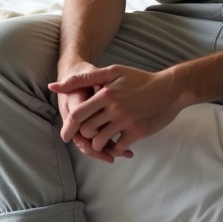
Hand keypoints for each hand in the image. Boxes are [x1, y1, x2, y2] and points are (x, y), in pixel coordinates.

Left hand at [50, 65, 185, 161]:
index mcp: (105, 94)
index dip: (68, 127)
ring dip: (97, 144)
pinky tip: (115, 144)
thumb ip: (83, 79)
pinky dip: (114, 149)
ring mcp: (126, 121)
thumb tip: (53, 86)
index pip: (77, 114)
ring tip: (100, 141)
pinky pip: (118, 147)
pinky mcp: (138, 132)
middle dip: (84, 136)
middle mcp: (114, 108)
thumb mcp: (112, 72)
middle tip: (86, 137)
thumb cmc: (138, 79)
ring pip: (100, 141)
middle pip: (87, 130)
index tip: (66, 135)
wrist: (169, 89)